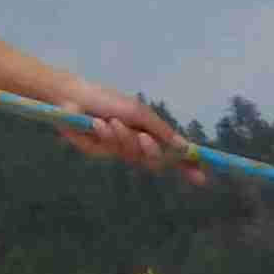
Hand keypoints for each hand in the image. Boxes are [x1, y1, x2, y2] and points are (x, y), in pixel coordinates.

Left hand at [51, 78, 196, 176]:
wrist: (72, 97)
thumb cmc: (106, 100)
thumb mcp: (137, 111)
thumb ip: (160, 129)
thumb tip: (184, 147)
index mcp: (150, 132)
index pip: (173, 154)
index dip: (188, 166)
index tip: (202, 177)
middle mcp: (137, 144)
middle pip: (155, 162)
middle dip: (151, 152)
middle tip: (144, 138)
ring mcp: (118, 149)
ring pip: (133, 156)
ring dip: (123, 137)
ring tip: (111, 121)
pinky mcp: (98, 152)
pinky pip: (110, 151)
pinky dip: (105, 136)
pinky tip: (96, 124)